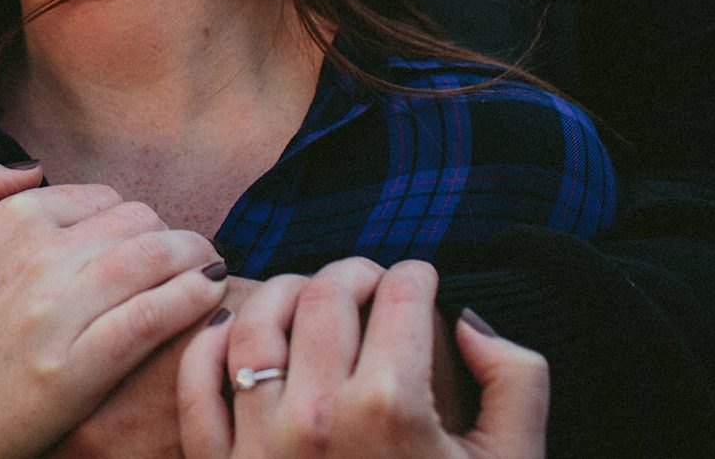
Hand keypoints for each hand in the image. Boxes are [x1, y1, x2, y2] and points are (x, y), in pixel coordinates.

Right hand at [0, 157, 227, 458]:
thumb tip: (32, 169)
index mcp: (8, 222)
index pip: (100, 198)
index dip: (128, 217)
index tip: (144, 237)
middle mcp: (36, 258)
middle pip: (136, 222)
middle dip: (167, 234)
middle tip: (187, 254)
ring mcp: (56, 314)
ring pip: (154, 260)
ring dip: (194, 257)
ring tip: (211, 267)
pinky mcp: (74, 370)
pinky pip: (152, 318)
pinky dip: (191, 300)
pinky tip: (210, 296)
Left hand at [176, 258, 548, 458]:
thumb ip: (515, 379)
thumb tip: (468, 319)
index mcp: (392, 409)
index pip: (399, 296)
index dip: (416, 275)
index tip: (419, 277)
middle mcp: (318, 417)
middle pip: (326, 296)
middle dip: (355, 274)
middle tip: (371, 281)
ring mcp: (259, 442)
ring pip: (256, 322)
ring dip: (284, 291)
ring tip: (310, 295)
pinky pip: (199, 379)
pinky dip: (212, 341)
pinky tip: (238, 329)